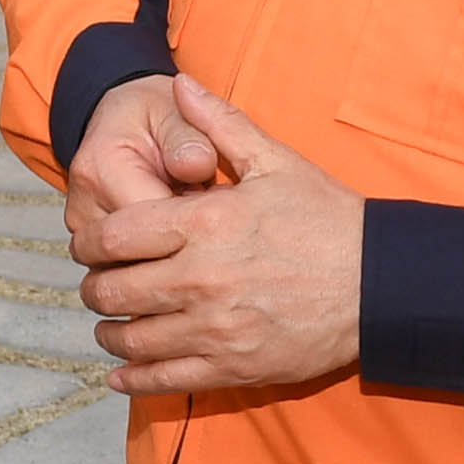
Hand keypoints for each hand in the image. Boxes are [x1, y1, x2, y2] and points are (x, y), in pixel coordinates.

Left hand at [73, 77, 363, 394]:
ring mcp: (215, 329)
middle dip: (93, 288)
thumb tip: (179, 83)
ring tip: (108, 324)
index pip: (113, 237)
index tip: (84, 246)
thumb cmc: (327, 218)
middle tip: (94, 285)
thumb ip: (220, 123)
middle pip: (113, 290)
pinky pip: (166, 380)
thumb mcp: (275, 161)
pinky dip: (134, 379)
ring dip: (109, 331)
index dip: (86, 243)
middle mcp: (200, 279)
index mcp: (204, 224)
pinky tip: (121, 374)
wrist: (380, 283)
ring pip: (133, 338)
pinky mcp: (234, 367)